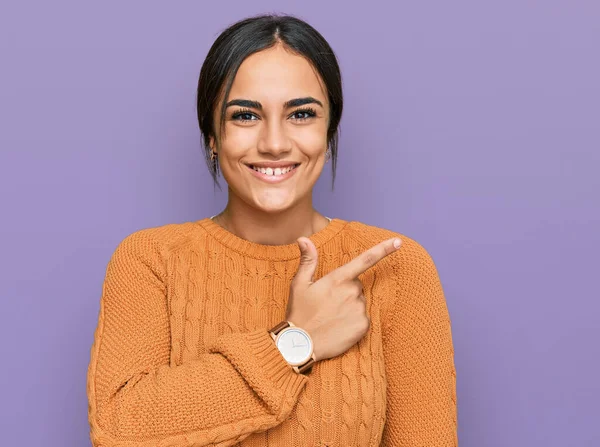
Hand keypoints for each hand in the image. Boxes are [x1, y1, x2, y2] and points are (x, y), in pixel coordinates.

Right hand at [286, 235, 401, 361]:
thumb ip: (308, 260)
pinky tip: (338, 326)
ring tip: (330, 316)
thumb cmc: (299, 312)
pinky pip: (362, 318)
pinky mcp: (363, 326)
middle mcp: (353, 292)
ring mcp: (360, 309)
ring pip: (359, 302)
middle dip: (345, 290)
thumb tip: (303, 238)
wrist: (301, 344)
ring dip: (349, 306)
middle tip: (327, 303)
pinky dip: (353, 321)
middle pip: (356, 285)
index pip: (366, 259)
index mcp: (339, 279)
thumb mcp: (299, 284)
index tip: (398, 242)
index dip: (384, 249)